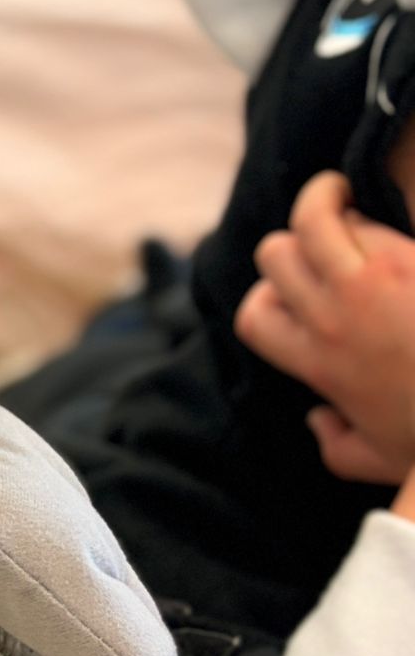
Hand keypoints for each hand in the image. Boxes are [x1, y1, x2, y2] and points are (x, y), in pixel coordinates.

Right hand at [235, 168, 414, 484]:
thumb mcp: (378, 458)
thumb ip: (336, 446)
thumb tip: (318, 421)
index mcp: (319, 365)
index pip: (255, 316)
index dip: (266, 298)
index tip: (291, 296)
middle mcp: (331, 320)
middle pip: (275, 254)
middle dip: (293, 244)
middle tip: (320, 242)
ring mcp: (366, 286)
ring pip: (312, 220)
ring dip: (324, 204)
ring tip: (341, 197)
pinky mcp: (406, 263)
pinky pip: (367, 220)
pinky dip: (371, 215)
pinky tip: (395, 217)